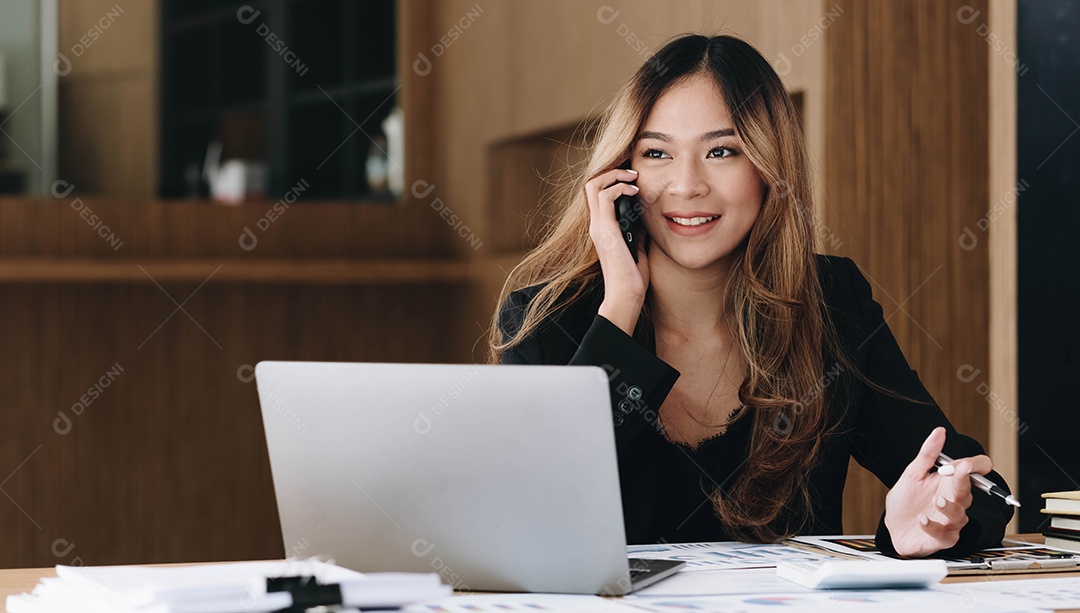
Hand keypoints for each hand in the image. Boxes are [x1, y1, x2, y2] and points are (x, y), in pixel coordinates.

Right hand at [584, 165, 649, 334]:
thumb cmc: (632, 277)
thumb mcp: (637, 247)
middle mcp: (596, 224)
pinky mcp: (605, 230)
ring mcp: (598, 226)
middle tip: (632, 170)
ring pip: (594, 184)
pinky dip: (619, 187)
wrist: (626, 296)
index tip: (631, 175)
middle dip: (612, 170)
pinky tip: (634, 191)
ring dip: (615, 175)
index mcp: (602, 228)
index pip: (598, 193)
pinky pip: (605, 197)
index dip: (612, 178)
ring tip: (633, 176)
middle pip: (592, 183)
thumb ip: (636, 232)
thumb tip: (644, 219)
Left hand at [883, 426, 992, 557]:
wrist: (894, 526)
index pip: (975, 472)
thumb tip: (939, 432)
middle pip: (967, 491)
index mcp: (950, 483)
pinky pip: (944, 534)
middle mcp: (954, 501)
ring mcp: (950, 521)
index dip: (977, 466)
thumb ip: (927, 454)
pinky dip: (933, 526)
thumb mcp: (912, 474)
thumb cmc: (906, 500)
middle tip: (959, 472)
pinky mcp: (943, 538)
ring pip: (959, 514)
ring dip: (949, 506)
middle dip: (963, 481)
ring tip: (937, 499)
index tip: (967, 463)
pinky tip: (922, 519)